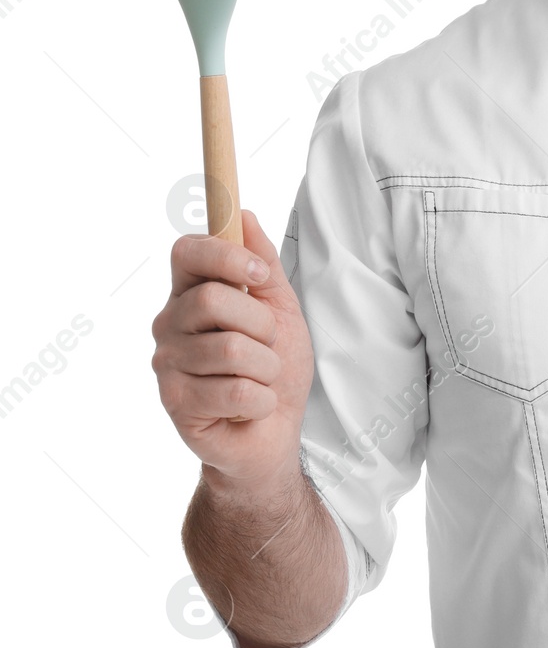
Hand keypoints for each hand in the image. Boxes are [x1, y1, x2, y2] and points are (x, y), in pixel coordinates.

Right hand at [151, 209, 313, 493]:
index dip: (224, 255)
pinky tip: (253, 406)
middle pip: (212, 299)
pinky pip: (235, 390)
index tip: (259, 274)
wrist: (273, 432)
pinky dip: (261, 399)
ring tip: (261, 378)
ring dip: (267, 366)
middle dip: (261, 324)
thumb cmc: (275, 367)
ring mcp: (167, 365)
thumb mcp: (281, 307)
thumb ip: (262, 263)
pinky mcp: (176, 404)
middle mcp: (170, 324)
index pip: (186, 251)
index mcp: (192, 294)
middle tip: (267, 345)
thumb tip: (243, 214)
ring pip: (230, 348)